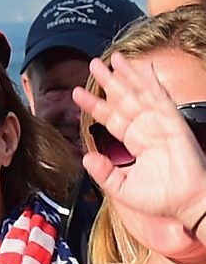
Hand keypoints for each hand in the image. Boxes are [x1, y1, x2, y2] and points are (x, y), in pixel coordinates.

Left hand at [76, 54, 205, 256]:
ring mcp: (161, 124)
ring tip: (113, 59)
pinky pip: (161, 100)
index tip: (77, 93)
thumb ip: (103, 173)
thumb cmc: (161, 199)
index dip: (94, 104)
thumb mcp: (122, 188)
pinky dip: (152, 84)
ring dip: (128, 75)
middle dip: (108, 81)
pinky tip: (144, 70)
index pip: (111, 118)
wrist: (185, 204)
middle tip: (93, 64)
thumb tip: (86, 157)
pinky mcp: (174, 124)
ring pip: (141, 94)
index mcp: (135, 142)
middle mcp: (147, 129)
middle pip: (123, 99)